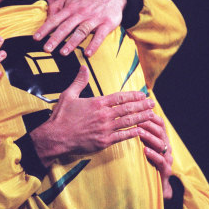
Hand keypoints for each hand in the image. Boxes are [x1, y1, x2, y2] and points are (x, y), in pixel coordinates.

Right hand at [29, 66, 154, 167]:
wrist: (55, 137)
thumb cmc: (61, 117)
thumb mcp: (68, 95)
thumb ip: (79, 81)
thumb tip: (84, 67)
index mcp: (96, 103)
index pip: (120, 97)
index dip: (133, 95)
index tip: (142, 94)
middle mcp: (103, 115)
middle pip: (128, 109)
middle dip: (142, 105)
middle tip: (152, 103)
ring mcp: (105, 129)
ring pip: (128, 122)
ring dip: (141, 117)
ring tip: (151, 114)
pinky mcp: (104, 141)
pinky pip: (123, 136)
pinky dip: (133, 133)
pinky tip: (141, 130)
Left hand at [34, 0, 125, 55]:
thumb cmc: (87, 0)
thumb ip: (57, 8)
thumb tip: (46, 19)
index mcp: (70, 8)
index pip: (55, 19)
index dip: (45, 29)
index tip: (36, 38)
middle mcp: (81, 13)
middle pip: (66, 27)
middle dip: (55, 38)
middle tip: (46, 49)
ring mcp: (94, 19)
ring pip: (81, 31)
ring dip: (72, 43)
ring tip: (63, 53)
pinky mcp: (107, 24)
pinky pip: (100, 36)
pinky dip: (94, 45)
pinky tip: (88, 54)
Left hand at [139, 113, 173, 199]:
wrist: (158, 184)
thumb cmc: (148, 160)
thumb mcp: (144, 144)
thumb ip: (140, 132)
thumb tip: (127, 117)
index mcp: (161, 138)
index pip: (159, 123)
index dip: (150, 115)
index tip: (139, 109)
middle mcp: (166, 145)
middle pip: (160, 131)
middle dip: (148, 123)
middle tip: (136, 118)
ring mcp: (167, 157)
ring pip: (161, 144)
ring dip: (150, 136)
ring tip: (139, 132)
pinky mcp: (166, 169)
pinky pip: (161, 160)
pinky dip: (153, 154)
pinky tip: (145, 150)